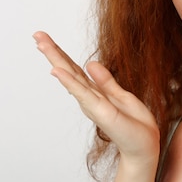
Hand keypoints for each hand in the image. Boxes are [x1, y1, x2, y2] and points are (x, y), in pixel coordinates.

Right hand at [33, 31, 159, 165]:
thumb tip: (90, 63)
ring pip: (72, 78)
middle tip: (36, 34)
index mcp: (95, 92)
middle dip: (52, 52)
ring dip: (56, 60)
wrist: (144, 147)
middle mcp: (90, 98)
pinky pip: (84, 93)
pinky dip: (69, 82)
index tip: (44, 37)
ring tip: (41, 44)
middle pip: (68, 70)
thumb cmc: (134, 125)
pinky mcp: (102, 112)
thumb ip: (105, 81)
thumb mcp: (121, 96)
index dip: (60, 53)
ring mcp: (93, 105)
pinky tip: (57, 71)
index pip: (74, 69)